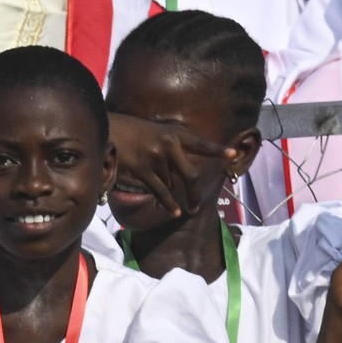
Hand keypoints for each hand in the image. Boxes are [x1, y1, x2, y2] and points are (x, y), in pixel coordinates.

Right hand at [108, 112, 237, 218]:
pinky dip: (168, 204)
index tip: (233, 155)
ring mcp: (156, 158)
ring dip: (171, 195)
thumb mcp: (157, 132)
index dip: (217, 150)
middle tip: (196, 205)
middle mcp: (169, 145)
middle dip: (195, 193)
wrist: (108, 130)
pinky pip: (160, 192)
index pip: (200, 144)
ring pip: (171, 185)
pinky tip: (174, 212)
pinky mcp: (143, 170)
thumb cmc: (132, 133)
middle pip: (191, 175)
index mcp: (174, 134)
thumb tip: (182, 176)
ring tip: (171, 203)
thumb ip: (172, 148)